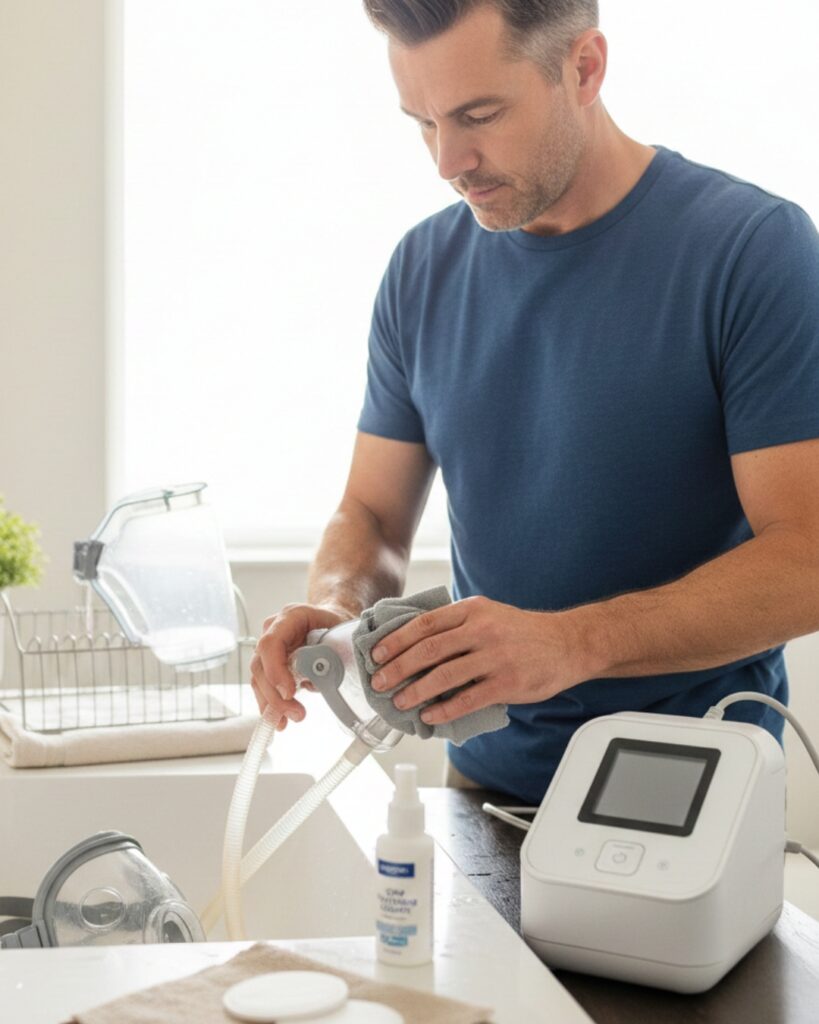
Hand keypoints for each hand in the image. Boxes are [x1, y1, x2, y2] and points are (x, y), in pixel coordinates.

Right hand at [250, 604, 348, 729]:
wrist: (332, 618)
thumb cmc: (337, 623)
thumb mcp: (341, 631)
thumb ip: (332, 650)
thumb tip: (322, 676)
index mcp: (290, 617)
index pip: (271, 643)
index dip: (275, 670)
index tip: (289, 692)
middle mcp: (273, 631)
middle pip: (261, 665)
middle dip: (275, 695)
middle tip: (297, 713)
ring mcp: (269, 648)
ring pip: (259, 678)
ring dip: (272, 703)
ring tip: (290, 720)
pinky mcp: (270, 664)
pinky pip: (264, 686)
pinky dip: (271, 705)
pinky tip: (279, 721)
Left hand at [368, 596, 590, 725]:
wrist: (568, 643)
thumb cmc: (522, 631)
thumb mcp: (489, 613)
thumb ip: (457, 624)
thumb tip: (414, 642)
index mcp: (473, 610)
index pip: (425, 624)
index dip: (396, 640)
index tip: (377, 654)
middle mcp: (482, 630)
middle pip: (428, 650)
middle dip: (398, 668)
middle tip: (380, 682)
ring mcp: (495, 657)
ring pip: (444, 677)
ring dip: (416, 691)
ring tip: (400, 702)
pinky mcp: (507, 683)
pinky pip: (467, 699)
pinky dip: (444, 710)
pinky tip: (430, 716)